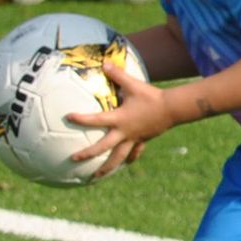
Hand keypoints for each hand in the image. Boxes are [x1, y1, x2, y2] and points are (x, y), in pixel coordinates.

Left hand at [66, 56, 174, 178]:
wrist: (173, 109)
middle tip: (72, 160)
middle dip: (87, 154)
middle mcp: (124, 132)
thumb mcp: (133, 84)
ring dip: (106, 168)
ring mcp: (133, 139)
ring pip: (117, 157)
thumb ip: (117, 75)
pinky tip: (123, 164)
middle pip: (103, 147)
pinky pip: (133, 153)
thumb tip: (104, 62)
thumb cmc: (152, 96)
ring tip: (95, 177)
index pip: (96, 119)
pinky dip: (127, 159)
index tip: (67, 117)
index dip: (81, 119)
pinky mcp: (142, 140)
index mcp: (119, 119)